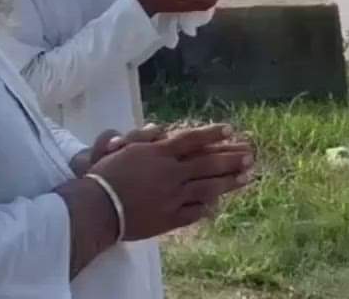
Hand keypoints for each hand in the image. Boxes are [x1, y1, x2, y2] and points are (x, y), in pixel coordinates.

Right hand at [89, 124, 254, 240]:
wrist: (97, 208)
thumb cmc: (104, 175)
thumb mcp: (123, 149)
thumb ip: (145, 139)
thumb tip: (162, 131)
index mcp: (159, 153)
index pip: (192, 139)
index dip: (212, 135)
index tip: (230, 130)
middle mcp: (171, 173)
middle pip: (207, 163)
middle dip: (231, 158)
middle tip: (251, 155)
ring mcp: (173, 197)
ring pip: (207, 187)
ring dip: (229, 182)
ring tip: (247, 177)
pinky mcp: (170, 218)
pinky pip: (194, 211)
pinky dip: (207, 206)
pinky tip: (217, 204)